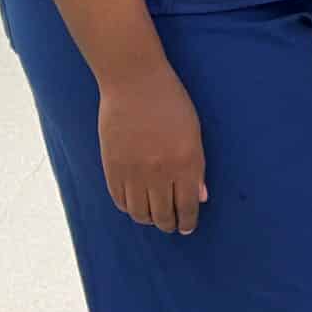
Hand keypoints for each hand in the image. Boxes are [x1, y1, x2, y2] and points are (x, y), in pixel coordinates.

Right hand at [96, 61, 206, 233]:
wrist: (135, 83)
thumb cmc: (171, 103)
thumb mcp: (194, 132)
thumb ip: (197, 168)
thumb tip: (200, 197)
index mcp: (185, 162)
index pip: (187, 205)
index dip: (187, 220)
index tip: (187, 227)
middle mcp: (159, 172)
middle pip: (163, 214)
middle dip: (169, 224)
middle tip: (171, 226)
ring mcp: (133, 171)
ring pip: (139, 212)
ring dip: (148, 219)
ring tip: (154, 218)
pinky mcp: (112, 167)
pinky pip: (119, 199)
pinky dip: (128, 207)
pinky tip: (134, 206)